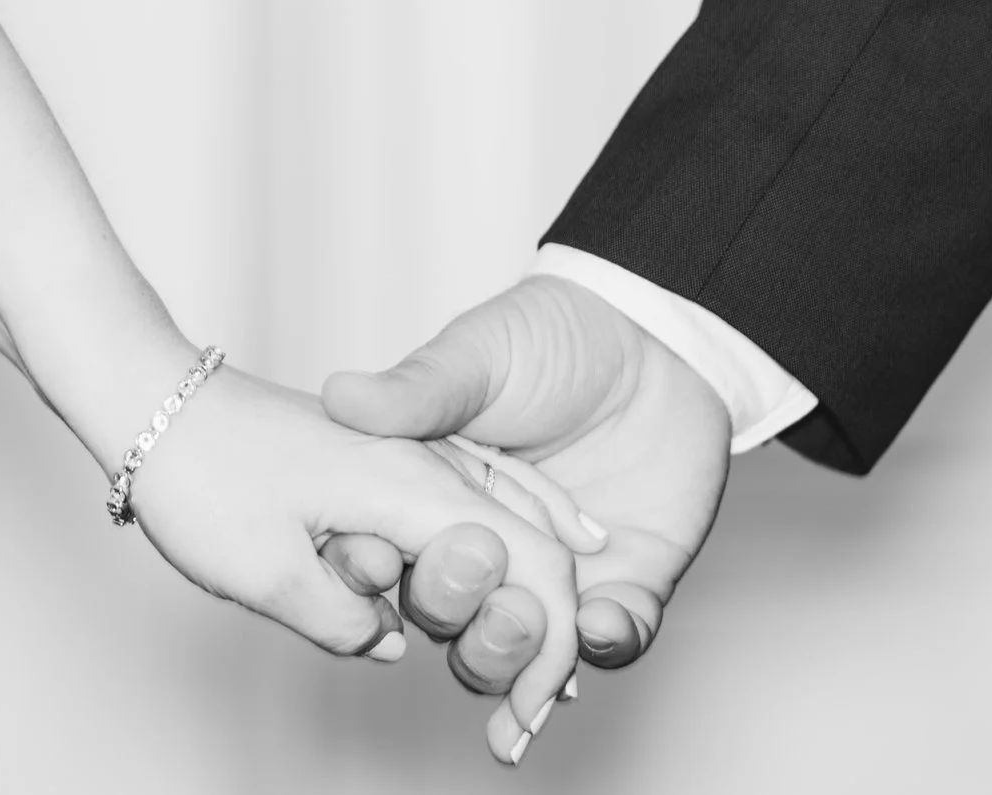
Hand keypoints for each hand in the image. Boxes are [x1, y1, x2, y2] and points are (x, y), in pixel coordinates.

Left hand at [124, 366, 581, 732]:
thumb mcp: (266, 575)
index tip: (532, 711)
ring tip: (512, 683)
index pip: (534, 564)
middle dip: (538, 633)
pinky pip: (458, 515)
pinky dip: (483, 561)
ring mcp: (406, 458)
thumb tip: (389, 644)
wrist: (153, 401)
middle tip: (517, 720)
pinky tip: (484, 598)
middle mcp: (426, 464)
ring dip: (511, 601)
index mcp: (413, 486)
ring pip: (497, 530)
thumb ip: (345, 622)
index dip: (551, 645)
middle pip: (529, 549)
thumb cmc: (202, 473)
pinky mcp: (380, 465)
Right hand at [320, 277, 731, 759]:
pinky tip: (600, 624)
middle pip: (448, 624)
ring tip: (524, 619)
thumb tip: (340, 394)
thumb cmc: (551, 338)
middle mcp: (486, 555)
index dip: (374, 577)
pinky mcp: (627, 585)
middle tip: (476, 569)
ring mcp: (555, 578)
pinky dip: (606, 645)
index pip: (388, 567)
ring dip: (515, 653)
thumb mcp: (476, 357)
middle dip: (453, 617)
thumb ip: (418, 389)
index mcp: (432, 506)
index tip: (380, 560)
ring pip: (520, 654)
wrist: (651, 338)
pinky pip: (615, 641)